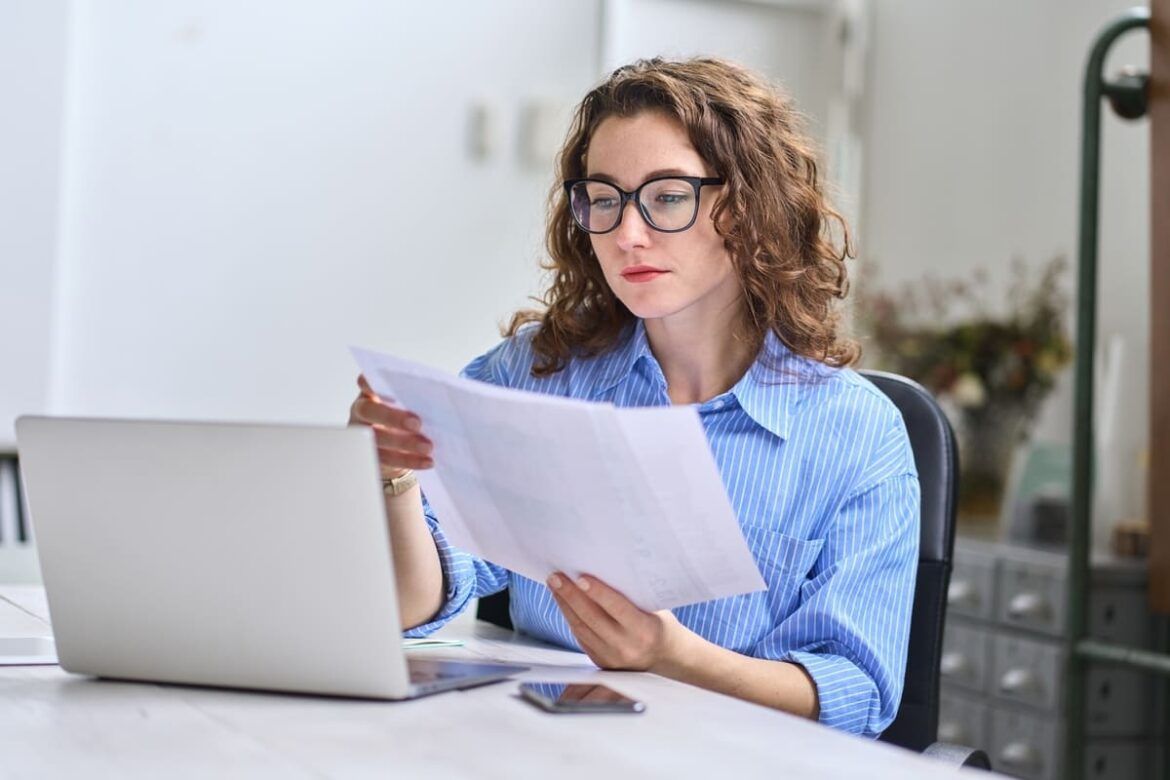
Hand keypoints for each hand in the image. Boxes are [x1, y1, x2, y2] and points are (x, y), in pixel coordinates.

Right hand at [347, 375, 433, 477]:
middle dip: (392, 417)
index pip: (366, 383)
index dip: (372, 383)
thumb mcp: (409, 404)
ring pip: (377, 439)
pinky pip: (388, 460)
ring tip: (428, 447)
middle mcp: (362, 412)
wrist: (396, 448)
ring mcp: (363, 435)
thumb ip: (417, 398)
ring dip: (405, 443)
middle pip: (368, 411)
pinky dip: (410, 461)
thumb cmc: (406, 416)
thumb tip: (442, 400)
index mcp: (370, 393)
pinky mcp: (371, 457)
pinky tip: (428, 461)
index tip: (388, 385)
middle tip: (417, 423)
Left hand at [547, 572, 685, 672]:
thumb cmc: (660, 626)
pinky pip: (580, 637)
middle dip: (571, 595)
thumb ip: (630, 597)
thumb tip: (603, 570)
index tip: (580, 577)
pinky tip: (563, 603)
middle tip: (556, 577)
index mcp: (644, 630)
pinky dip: (570, 617)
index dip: (597, 592)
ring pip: (581, 628)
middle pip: (592, 618)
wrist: (666, 658)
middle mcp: (626, 646)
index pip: (617, 608)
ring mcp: (611, 657)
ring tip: (555, 586)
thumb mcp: (654, 609)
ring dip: (565, 605)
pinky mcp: (600, 662)